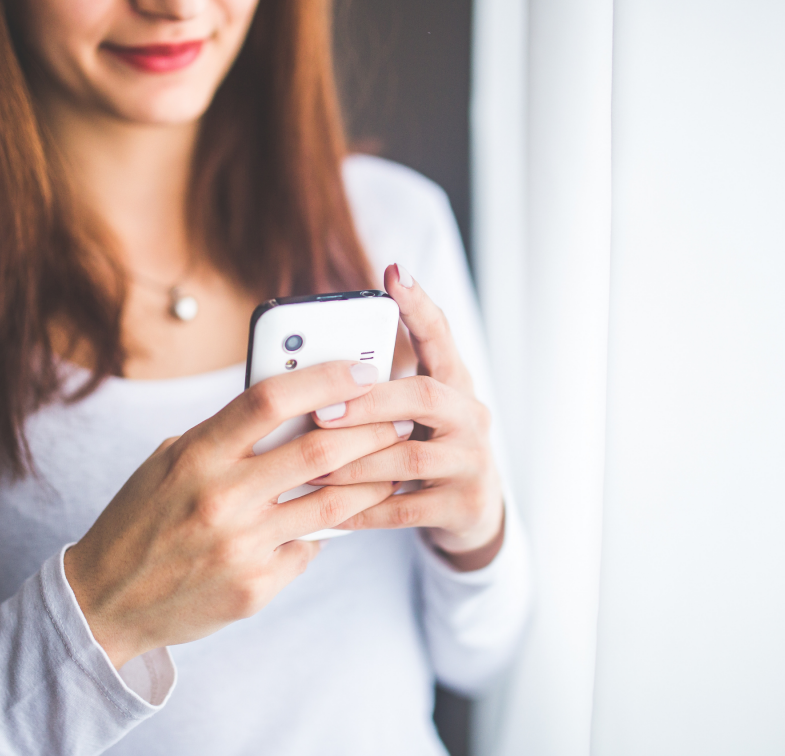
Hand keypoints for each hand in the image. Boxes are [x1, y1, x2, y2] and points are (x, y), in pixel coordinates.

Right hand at [64, 361, 407, 668]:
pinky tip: (340, 519)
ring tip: (395, 463)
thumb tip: (296, 408)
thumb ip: (226, 436)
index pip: (270, 400)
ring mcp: (241, 546)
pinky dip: (326, 531)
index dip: (324, 378)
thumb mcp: (170, 462)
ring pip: (331, 504)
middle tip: (401, 416)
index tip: (362, 368)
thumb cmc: (142, 519)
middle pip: (317, 450)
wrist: (106, 601)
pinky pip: (309, 548)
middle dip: (371, 428)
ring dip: (372, 480)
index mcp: (196, 455)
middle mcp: (220, 497)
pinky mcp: (255, 586)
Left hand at [308, 264, 504, 570]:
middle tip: (321, 411)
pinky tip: (331, 512)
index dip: (419, 306)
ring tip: (312, 466)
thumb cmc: (427, 448)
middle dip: (369, 403)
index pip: (441, 336)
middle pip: (425, 396)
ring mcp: (473, 462)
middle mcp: (472, 416)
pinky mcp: (464, 504)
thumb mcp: (414, 414)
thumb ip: (379, 391)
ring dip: (357, 462)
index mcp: (455, 384)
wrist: (473, 511)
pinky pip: (406, 509)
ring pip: (411, 458)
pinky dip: (364, 509)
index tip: (394, 273)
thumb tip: (311, 372)